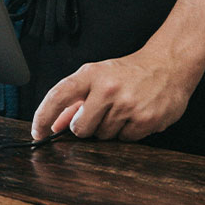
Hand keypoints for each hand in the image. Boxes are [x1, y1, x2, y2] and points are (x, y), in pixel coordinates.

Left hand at [31, 47, 197, 143]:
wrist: (168, 64)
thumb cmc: (129, 72)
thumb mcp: (98, 77)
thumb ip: (74, 100)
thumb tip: (53, 124)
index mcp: (91, 74)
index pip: (58, 96)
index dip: (43, 116)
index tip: (37, 131)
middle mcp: (107, 88)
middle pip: (80, 128)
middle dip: (85, 127)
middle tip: (99, 113)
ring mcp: (127, 105)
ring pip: (103, 136)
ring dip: (109, 129)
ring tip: (122, 109)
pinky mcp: (145, 120)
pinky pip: (125, 140)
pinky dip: (128, 133)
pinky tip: (136, 115)